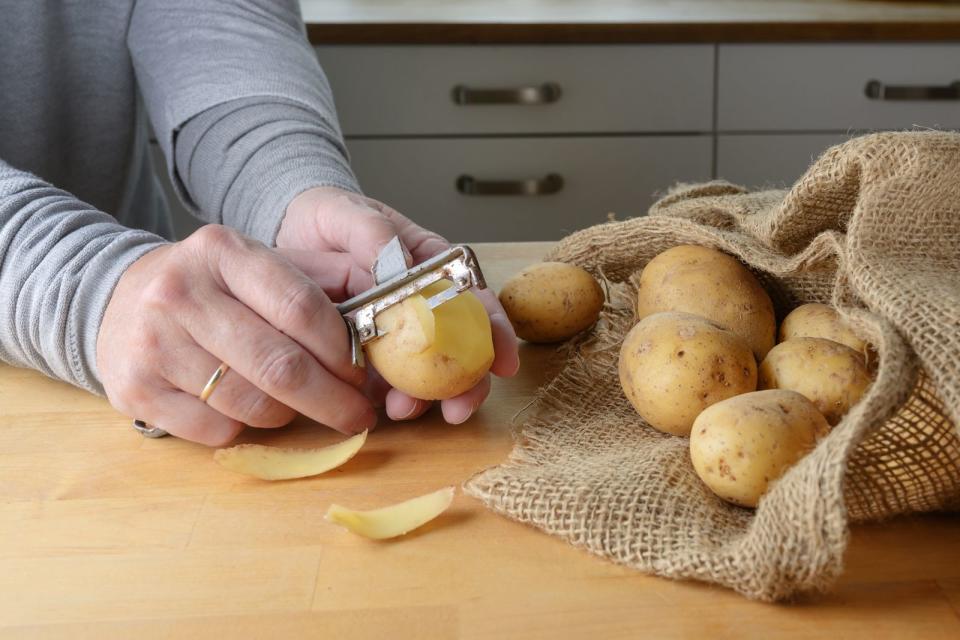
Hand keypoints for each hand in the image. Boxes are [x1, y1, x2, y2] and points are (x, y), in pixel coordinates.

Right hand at [96, 225, 374, 445]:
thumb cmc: (210, 288)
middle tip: (357, 415)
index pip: (301, 307)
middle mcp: (180, 292)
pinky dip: (246, 429)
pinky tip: (250, 412)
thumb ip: (321, 281)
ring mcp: (152, 342)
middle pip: (280, 365)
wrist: (117, 301)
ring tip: (300, 408)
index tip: (363, 373)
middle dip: (332, 399)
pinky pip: (216, 430)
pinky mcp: (134, 390)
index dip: (342, 349)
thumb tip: (388, 316)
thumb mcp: (257, 264)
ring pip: (251, 404)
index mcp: (222, 251)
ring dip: (291, 416)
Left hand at [277, 186, 519, 423]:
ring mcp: (396, 332)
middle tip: (459, 407)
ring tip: (404, 410)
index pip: (476, 299)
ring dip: (424, 398)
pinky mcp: (367, 353)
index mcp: (431, 267)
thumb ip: (374, 232)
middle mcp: (421, 303)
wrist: (288, 234)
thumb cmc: (330, 218)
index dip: (496, 332)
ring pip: (424, 372)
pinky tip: (379, 408)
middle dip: (467, 383)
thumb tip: (399, 260)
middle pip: (460, 347)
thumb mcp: (348, 214)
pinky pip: (384, 381)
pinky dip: (387, 399)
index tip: (504, 362)